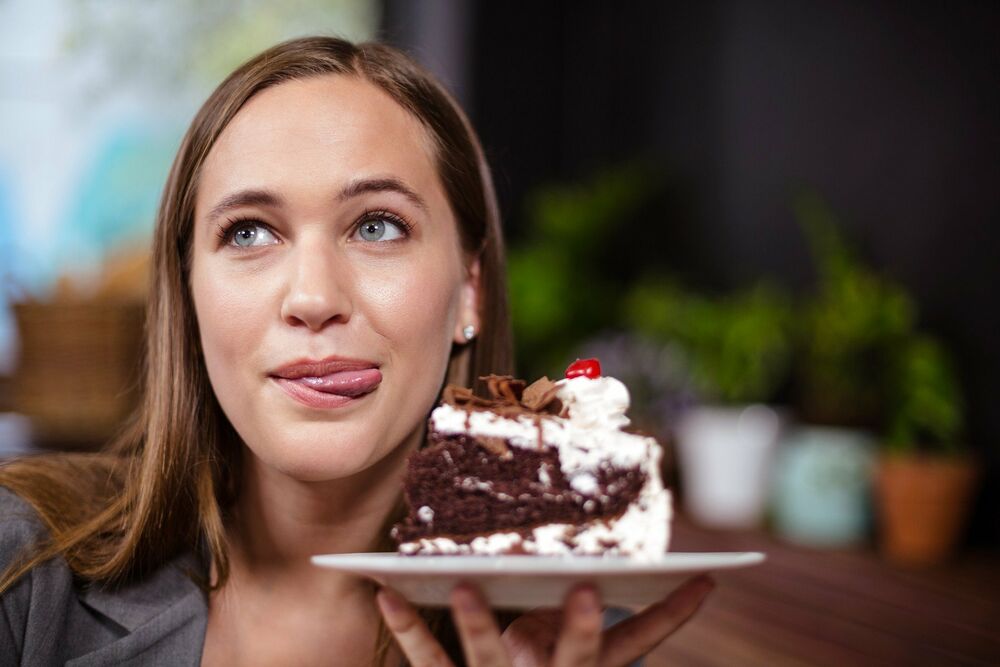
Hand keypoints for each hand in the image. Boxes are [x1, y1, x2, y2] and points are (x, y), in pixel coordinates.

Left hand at [375, 574, 714, 665]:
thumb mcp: (573, 652)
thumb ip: (587, 619)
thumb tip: (623, 560)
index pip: (643, 640)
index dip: (676, 613)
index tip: (707, 578)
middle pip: (576, 660)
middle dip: (584, 629)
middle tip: (588, 590)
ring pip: (492, 660)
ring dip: (479, 624)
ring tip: (463, 584)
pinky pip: (430, 665)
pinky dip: (409, 628)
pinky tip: (386, 592)